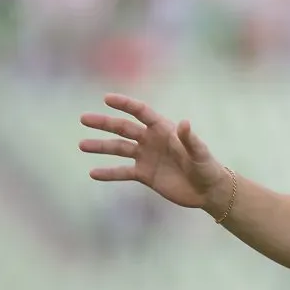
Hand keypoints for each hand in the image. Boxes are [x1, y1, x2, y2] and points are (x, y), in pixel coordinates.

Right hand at [79, 94, 228, 210]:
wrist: (207, 191)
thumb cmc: (207, 167)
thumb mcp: (200, 153)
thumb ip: (190, 139)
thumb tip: (184, 122)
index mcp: (164, 130)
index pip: (142, 112)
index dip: (125, 104)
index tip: (107, 98)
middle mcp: (152, 141)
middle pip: (124, 128)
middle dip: (105, 123)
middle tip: (84, 118)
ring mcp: (146, 157)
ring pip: (119, 148)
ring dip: (101, 146)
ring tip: (82, 145)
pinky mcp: (144, 175)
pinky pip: (122, 172)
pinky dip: (108, 173)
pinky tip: (93, 173)